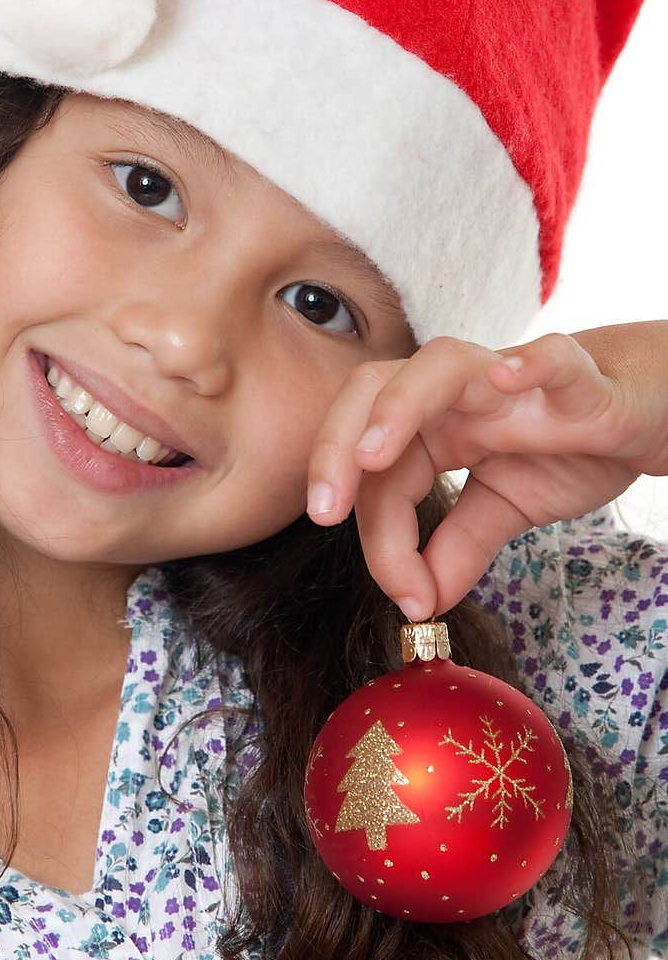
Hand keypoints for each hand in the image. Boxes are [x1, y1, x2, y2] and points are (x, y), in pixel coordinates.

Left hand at [306, 323, 667, 622]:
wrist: (638, 413)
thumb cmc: (565, 447)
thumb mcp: (504, 508)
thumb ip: (458, 548)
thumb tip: (421, 605)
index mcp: (432, 427)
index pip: (381, 475)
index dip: (379, 538)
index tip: (406, 597)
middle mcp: (455, 395)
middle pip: (371, 390)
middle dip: (334, 446)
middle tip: (324, 511)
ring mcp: (508, 377)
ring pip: (439, 364)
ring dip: (398, 405)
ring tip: (375, 454)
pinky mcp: (573, 373)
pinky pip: (548, 355)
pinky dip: (526, 362)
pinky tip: (504, 379)